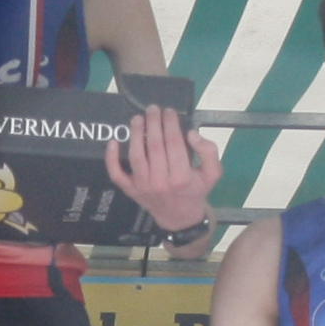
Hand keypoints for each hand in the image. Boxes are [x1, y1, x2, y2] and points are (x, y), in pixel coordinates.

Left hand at [106, 105, 221, 235]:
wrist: (179, 217)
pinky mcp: (130, 190)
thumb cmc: (196, 190)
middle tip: (152, 109)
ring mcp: (142, 187)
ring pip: (136, 156)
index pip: (174, 143)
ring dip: (135, 134)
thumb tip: (191, 133)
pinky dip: (111, 158)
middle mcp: (160, 182)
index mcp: (181, 177)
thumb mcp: (212, 174)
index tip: (169, 111)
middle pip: (154, 146)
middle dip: (153, 123)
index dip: (170, 123)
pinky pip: (116, 174)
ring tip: (138, 118)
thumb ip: (208, 152)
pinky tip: (113, 141)